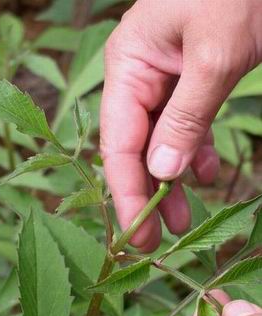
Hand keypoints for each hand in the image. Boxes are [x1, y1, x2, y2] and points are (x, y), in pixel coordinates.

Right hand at [101, 0, 261, 251]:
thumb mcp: (215, 56)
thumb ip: (187, 116)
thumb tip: (163, 173)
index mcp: (129, 65)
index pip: (118, 143)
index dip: (127, 192)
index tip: (138, 235)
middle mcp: (138, 75)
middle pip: (134, 148)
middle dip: (148, 195)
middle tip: (159, 241)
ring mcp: (163, 77)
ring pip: (159, 142)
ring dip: (171, 181)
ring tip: (184, 220)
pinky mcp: (187, 79)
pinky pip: (183, 124)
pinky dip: (193, 151)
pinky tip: (205, 173)